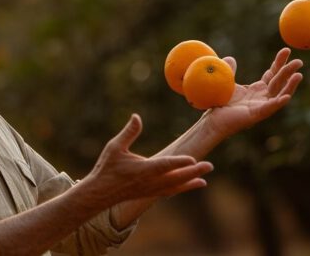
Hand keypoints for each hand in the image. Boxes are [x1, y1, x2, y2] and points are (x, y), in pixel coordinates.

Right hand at [83, 114, 212, 209]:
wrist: (100, 192)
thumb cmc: (107, 167)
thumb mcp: (114, 147)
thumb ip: (128, 133)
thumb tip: (136, 116)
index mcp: (142, 169)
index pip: (165, 165)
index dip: (179, 162)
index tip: (193, 159)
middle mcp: (149, 182)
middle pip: (176, 178)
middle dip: (193, 172)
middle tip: (209, 166)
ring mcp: (151, 190)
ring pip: (175, 187)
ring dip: (190, 182)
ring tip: (204, 178)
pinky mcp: (150, 193)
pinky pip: (170, 192)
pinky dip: (182, 188)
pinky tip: (192, 184)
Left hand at [205, 48, 302, 138]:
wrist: (212, 120)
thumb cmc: (221, 103)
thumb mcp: (227, 82)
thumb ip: (230, 69)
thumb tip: (230, 58)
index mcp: (258, 89)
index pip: (273, 74)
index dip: (280, 62)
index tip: (286, 50)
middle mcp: (263, 98)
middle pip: (279, 82)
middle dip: (289, 71)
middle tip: (299, 61)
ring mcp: (261, 107)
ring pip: (280, 94)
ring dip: (290, 85)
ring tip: (299, 75)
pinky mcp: (256, 115)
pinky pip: (270, 108)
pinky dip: (279, 102)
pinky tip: (286, 97)